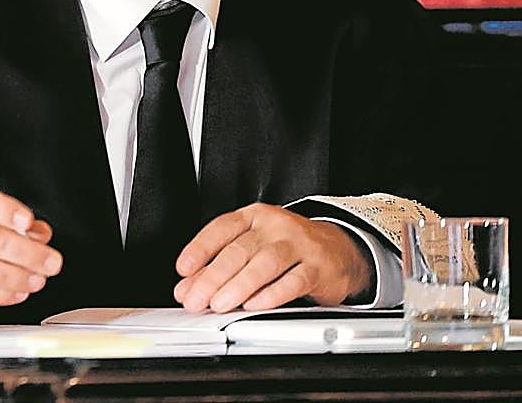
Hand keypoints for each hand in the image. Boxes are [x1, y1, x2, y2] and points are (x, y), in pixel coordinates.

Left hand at [173, 203, 371, 312]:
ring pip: (264, 264)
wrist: (338, 250)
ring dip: (238, 286)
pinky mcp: (318, 266)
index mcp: (253, 216)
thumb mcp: (253, 248)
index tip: (183, 270)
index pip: (221, 228)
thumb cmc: (288, 248)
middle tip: (195, 299)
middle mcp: (274, 226)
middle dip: (212, 277)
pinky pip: (293, 280)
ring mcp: (298, 244)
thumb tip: (188, 287)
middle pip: (239, 250)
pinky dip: (271, 294)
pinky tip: (254, 305)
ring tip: (219, 304)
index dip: (199, 249)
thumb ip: (219, 266)